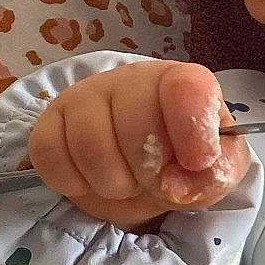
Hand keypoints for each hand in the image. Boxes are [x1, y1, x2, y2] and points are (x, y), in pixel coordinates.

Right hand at [27, 61, 251, 229]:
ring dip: (113, 184)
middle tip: (155, 180)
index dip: (192, 133)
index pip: (187, 88)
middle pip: (136, 129)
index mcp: (180, 81)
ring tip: (126, 181)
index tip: (197, 161)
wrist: (139, 168)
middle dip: (150, 173)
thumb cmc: (180, 162)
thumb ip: (216, 173)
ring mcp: (84, 96)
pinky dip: (74, 184)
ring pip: (91, 147)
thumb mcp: (215, 169)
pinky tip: (92, 179)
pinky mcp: (48, 123)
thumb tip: (177, 186)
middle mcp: (130, 78)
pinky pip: (51, 158)